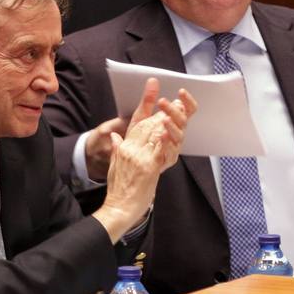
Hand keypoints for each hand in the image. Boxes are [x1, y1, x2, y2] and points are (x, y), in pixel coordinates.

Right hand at [93, 79, 197, 240]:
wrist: (118, 209)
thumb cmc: (119, 191)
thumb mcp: (115, 166)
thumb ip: (118, 149)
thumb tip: (115, 137)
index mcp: (125, 147)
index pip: (136, 121)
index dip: (145, 101)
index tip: (152, 84)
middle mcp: (130, 149)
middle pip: (149, 122)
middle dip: (163, 109)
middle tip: (176, 98)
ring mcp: (138, 157)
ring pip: (156, 132)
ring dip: (168, 119)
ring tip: (178, 108)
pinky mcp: (147, 167)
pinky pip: (159, 150)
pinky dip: (167, 139)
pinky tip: (172, 129)